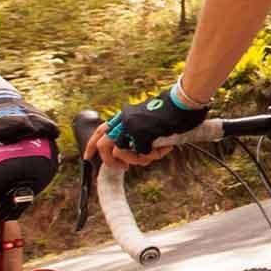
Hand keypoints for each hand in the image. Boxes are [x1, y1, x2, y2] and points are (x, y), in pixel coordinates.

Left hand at [93, 86, 207, 167]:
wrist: (183, 102)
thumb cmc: (173, 111)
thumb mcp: (148, 118)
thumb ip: (136, 131)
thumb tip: (132, 151)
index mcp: (124, 115)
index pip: (100, 131)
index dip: (91, 146)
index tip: (87, 158)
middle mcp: (124, 120)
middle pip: (103, 147)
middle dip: (110, 162)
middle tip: (123, 168)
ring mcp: (132, 126)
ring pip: (121, 154)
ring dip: (137, 159)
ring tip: (153, 154)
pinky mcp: (142, 134)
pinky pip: (142, 154)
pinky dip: (154, 154)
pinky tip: (165, 146)